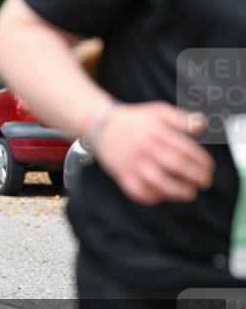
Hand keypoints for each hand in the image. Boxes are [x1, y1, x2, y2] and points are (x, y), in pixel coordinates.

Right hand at [93, 102, 213, 204]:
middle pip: (177, 167)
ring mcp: (133, 163)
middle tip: (203, 182)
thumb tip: (202, 125)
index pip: (187, 151)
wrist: (101, 125)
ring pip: (158, 183)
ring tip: (188, 193)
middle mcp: (146, 149)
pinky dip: (151, 197)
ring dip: (177, 191)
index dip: (202, 163)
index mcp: (158, 133)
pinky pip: (138, 191)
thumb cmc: (134, 120)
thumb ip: (182, 119)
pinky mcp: (121, 174)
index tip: (208, 169)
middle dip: (196, 177)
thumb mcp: (160, 111)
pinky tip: (161, 195)